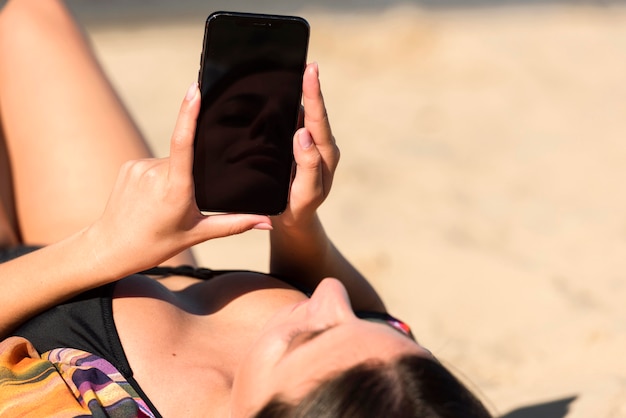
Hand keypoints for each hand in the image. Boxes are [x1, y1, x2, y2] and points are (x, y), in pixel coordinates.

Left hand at [91, 84, 270, 272]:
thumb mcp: (198, 234)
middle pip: (184, 158)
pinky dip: (158, 177)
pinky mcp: (128, 166)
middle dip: (190, 176)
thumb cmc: (155, 244)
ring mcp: (139, 167)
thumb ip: (235, 224)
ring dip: (173, 177)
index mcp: (175, 188)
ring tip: (161, 205)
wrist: (110, 248)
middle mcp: (156, 172)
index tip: (195, 90)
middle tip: (180, 206)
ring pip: (169, 162)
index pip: (184, 142)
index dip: (190, 113)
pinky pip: (153, 164)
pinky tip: (149, 198)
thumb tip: (267, 223)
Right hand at [274, 63, 339, 228]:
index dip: (314, 96)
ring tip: (295, 71)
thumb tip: (303, 134)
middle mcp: (321, 146)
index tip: (311, 73)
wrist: (293, 220)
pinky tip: (282, 94)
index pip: (319, 121)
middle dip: (311, 87)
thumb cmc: (299, 208)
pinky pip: (295, 123)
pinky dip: (289, 107)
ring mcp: (311, 144)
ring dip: (300, 94)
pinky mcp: (300, 146)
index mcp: (325, 155)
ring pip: (305, 116)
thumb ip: (308, 166)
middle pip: (315, 113)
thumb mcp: (305, 193)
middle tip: (308, 64)